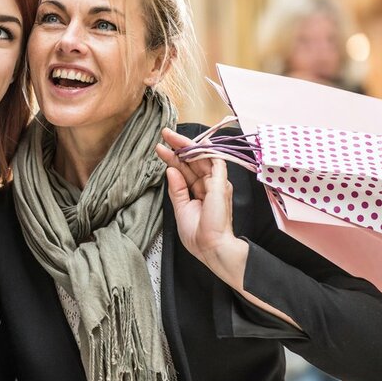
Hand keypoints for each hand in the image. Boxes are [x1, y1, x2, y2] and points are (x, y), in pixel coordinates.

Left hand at [155, 128, 241, 270]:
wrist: (211, 247)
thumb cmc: (198, 234)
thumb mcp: (181, 208)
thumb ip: (177, 188)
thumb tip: (170, 170)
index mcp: (200, 191)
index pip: (185, 169)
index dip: (173, 158)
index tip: (160, 148)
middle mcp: (210, 185)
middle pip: (193, 160)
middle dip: (179, 146)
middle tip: (164, 132)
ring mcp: (217, 184)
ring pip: (203, 157)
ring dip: (188, 145)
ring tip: (171, 135)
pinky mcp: (221, 184)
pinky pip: (216, 162)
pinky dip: (207, 150)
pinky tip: (197, 142)